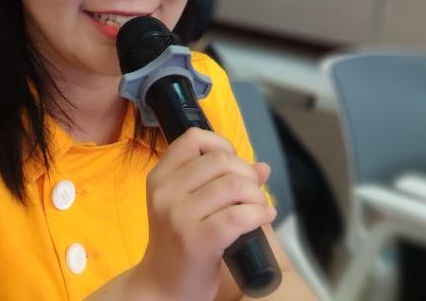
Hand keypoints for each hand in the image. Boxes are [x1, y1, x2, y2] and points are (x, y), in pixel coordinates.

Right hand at [132, 128, 274, 300]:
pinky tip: (265, 218)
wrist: (164, 286)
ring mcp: (178, 216)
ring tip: (259, 208)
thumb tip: (263, 168)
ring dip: (257, 196)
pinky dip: (260, 214)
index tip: (233, 165)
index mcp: (160, 177)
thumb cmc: (179, 243)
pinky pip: (239, 216)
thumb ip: (221, 181)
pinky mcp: (196, 240)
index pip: (194, 138)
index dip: (222, 145)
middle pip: (221, 161)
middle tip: (252, 193)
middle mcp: (165, 192)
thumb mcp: (188, 206)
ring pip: (234, 186)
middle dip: (247, 174)